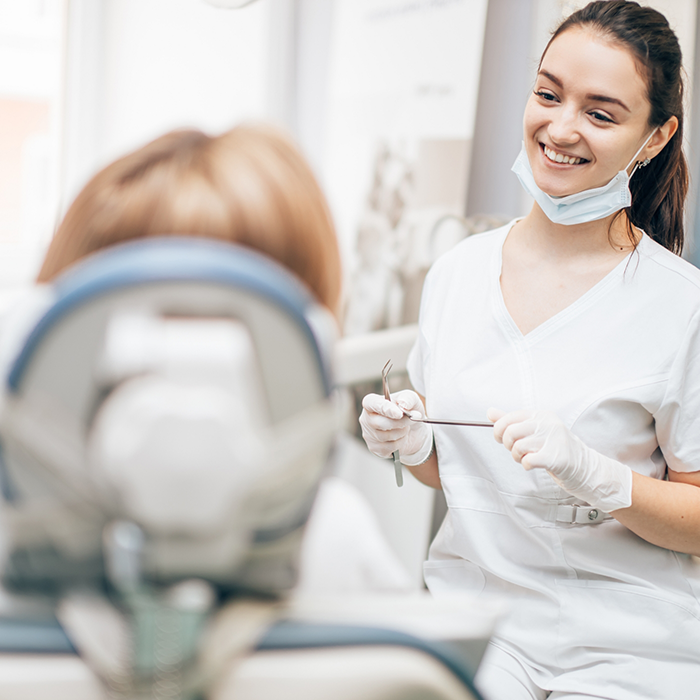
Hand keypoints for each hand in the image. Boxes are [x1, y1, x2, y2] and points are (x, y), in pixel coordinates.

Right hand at [360, 390, 432, 465]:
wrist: (414, 430)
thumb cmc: (409, 411)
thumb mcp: (412, 399)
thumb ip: (408, 398)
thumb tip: (403, 404)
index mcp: (371, 403)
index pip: (371, 403)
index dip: (385, 408)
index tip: (399, 413)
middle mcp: (366, 418)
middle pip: (379, 423)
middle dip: (400, 422)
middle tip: (412, 418)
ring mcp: (369, 435)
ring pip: (386, 436)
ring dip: (402, 432)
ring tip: (405, 427)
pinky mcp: (375, 448)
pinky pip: (391, 447)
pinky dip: (401, 442)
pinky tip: (401, 437)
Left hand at [487, 408, 631, 512]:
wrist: (585, 469)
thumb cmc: (556, 450)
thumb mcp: (535, 431)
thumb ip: (512, 421)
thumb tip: (490, 412)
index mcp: (542, 415)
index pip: (510, 417)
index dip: (499, 429)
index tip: (501, 438)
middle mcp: (548, 424)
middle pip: (511, 432)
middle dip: (507, 445)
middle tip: (516, 451)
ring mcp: (554, 440)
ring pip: (518, 447)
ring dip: (517, 457)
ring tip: (527, 458)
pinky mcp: (557, 457)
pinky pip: (528, 460)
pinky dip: (526, 465)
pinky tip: (533, 465)